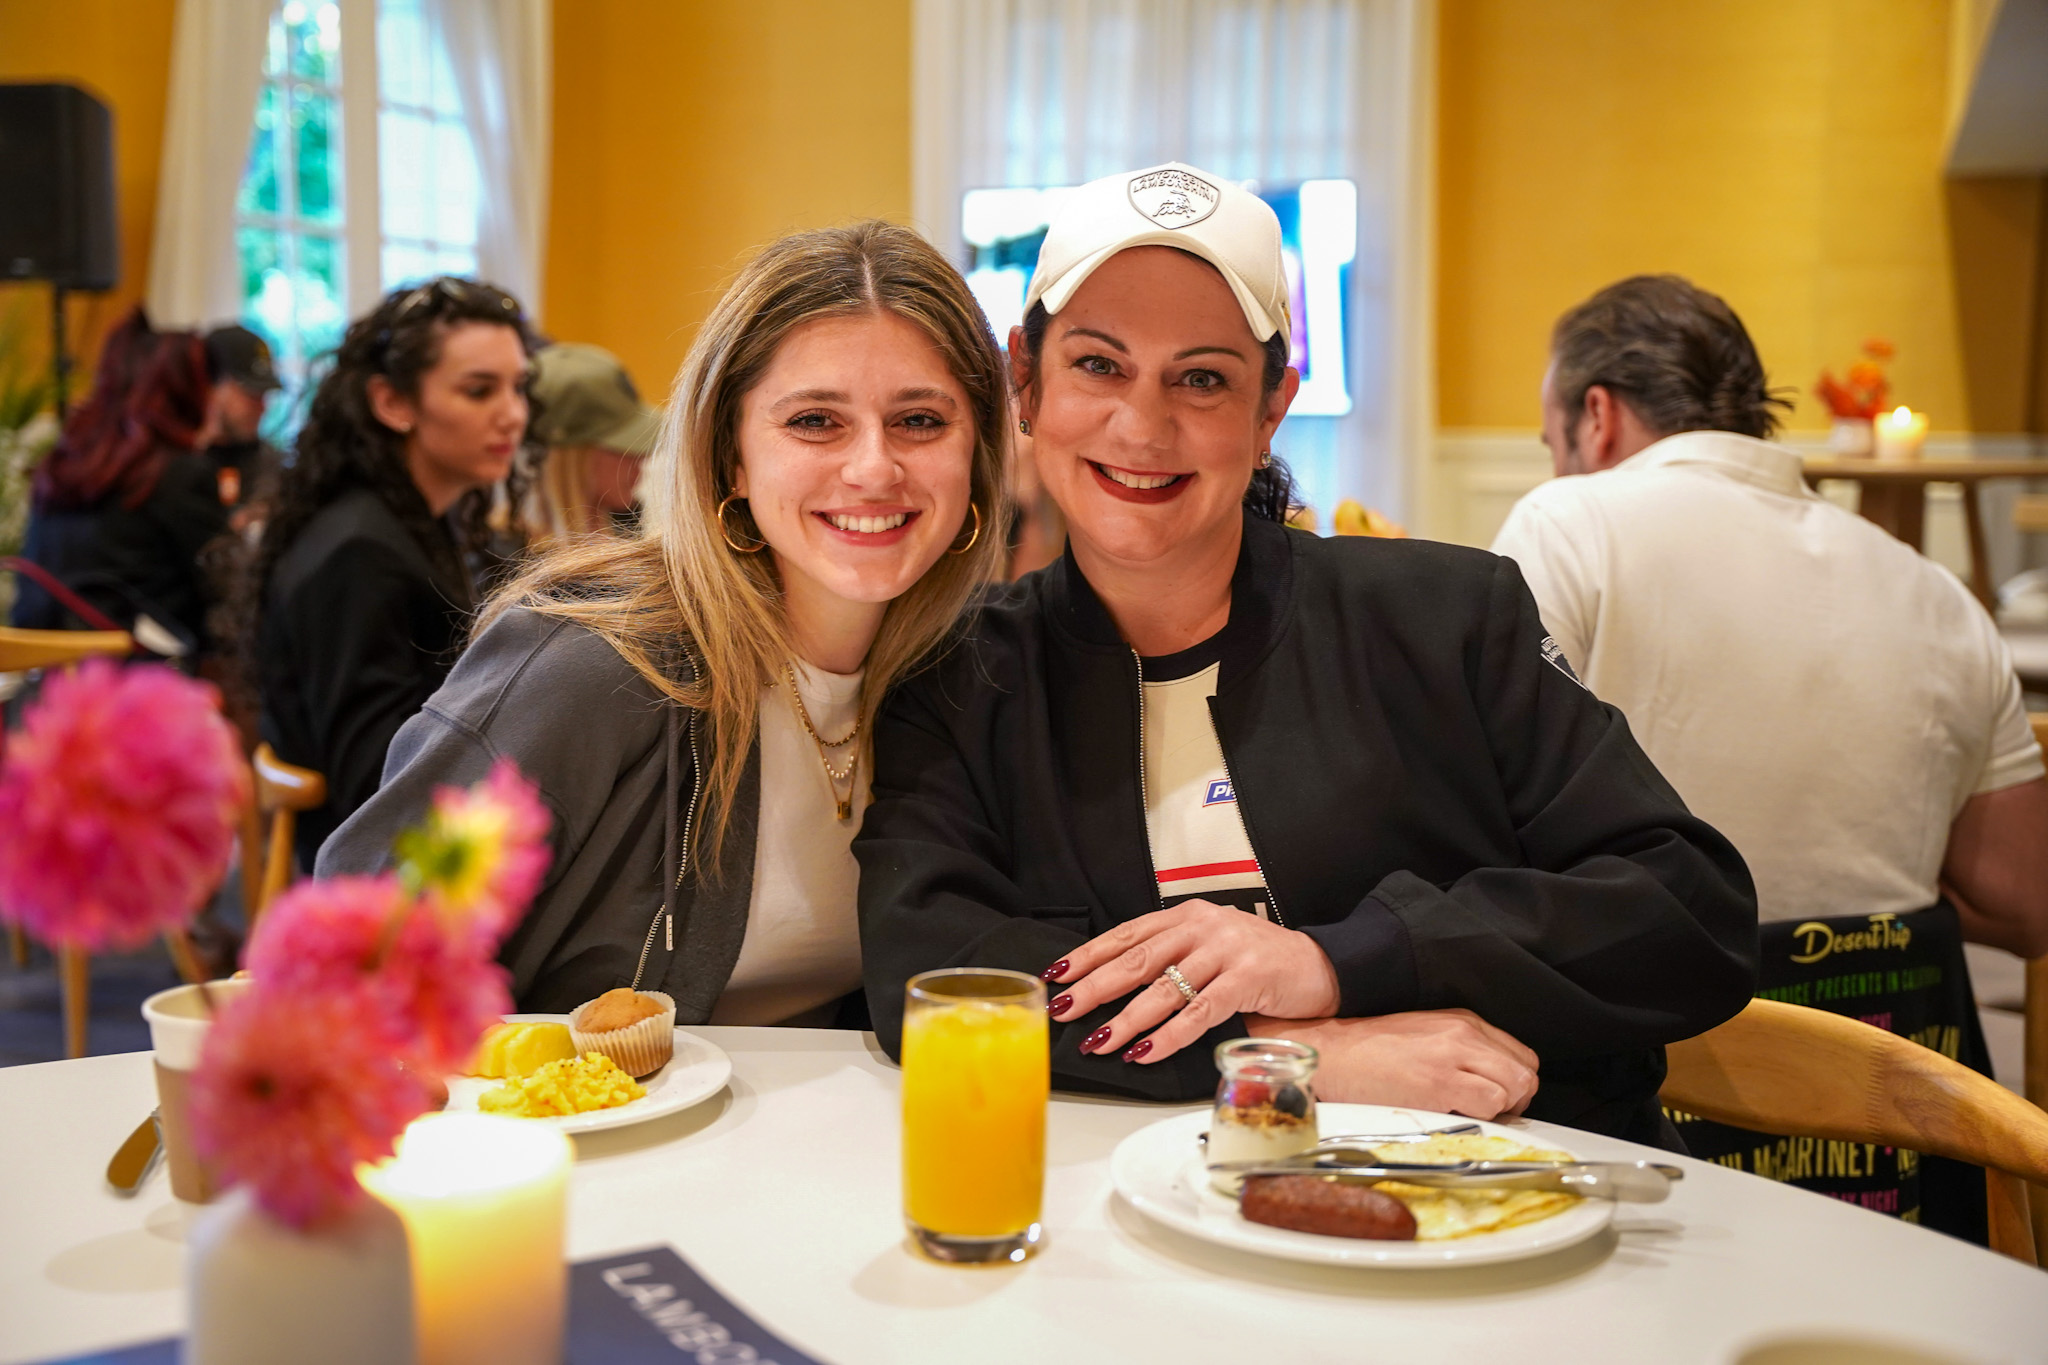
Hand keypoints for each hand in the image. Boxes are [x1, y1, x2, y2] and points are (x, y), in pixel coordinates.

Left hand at [1044, 900, 1341, 1064]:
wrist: (1320, 965)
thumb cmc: (1259, 962)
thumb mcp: (1211, 947)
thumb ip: (1173, 957)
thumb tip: (1117, 989)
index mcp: (1187, 916)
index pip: (1127, 934)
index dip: (1089, 954)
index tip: (1057, 974)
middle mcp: (1202, 927)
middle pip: (1137, 958)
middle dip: (1096, 986)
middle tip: (1065, 1008)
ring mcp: (1225, 950)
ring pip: (1164, 988)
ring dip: (1127, 1018)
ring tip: (1099, 1040)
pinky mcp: (1248, 978)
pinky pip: (1200, 1012)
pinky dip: (1170, 1035)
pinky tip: (1146, 1051)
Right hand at [1246, 1010, 1539, 1117]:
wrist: (1328, 1052)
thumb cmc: (1366, 1053)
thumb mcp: (1423, 1038)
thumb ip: (1460, 1052)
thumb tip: (1490, 1085)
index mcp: (1461, 1021)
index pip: (1519, 1055)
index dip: (1511, 1083)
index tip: (1493, 1099)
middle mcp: (1464, 1032)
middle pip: (1525, 1072)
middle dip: (1513, 1100)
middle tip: (1484, 1113)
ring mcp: (1454, 1055)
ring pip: (1516, 1087)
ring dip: (1498, 1110)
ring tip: (1464, 1114)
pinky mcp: (1440, 1081)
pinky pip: (1491, 1103)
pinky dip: (1479, 1118)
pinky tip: (1449, 1115)